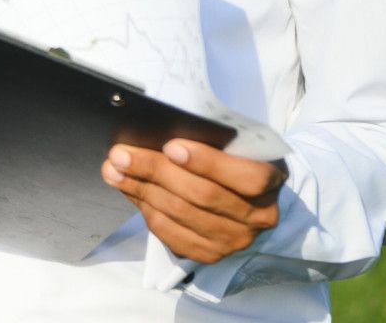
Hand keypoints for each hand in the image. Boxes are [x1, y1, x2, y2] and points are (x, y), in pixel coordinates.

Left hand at [101, 139, 285, 263]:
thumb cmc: (234, 158)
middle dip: (156, 171)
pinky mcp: (210, 254)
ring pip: (181, 213)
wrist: (246, 196)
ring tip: (114, 169)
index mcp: (271, 180)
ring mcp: (234, 239)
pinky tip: (129, 190)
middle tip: (121, 154)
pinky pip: (171, 233)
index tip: (171, 146)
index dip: (207, 162)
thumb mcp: (235, 144)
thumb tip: (155, 131)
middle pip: (203, 195)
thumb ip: (208, 139)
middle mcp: (258, 216)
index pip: (246, 177)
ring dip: (141, 189)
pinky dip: (145, 209)